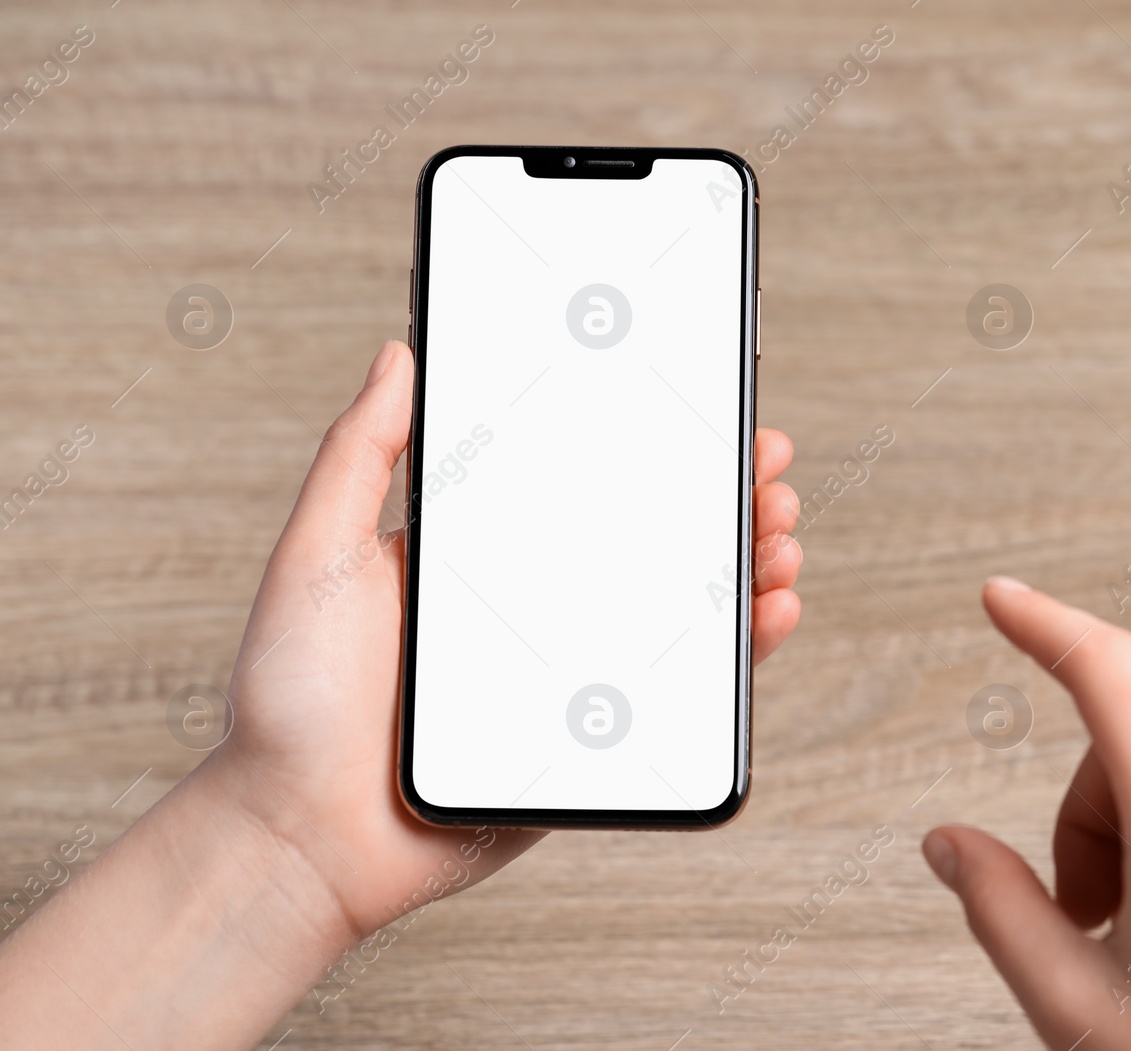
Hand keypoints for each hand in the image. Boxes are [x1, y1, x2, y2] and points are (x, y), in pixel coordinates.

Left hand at [0, 341, 802, 1048]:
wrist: (298, 839)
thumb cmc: (290, 703)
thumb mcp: (315, 555)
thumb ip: (357, 457)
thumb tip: (398, 354)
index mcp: (486, 556)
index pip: (590, 484)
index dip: (656, 445)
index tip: (706, 408)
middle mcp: (538, 607)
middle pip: (655, 541)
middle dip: (724, 498)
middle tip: (765, 467)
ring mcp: (572, 674)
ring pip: (685, 612)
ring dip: (748, 565)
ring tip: (777, 533)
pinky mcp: (592, 742)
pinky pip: (683, 696)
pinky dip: (740, 655)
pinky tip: (770, 613)